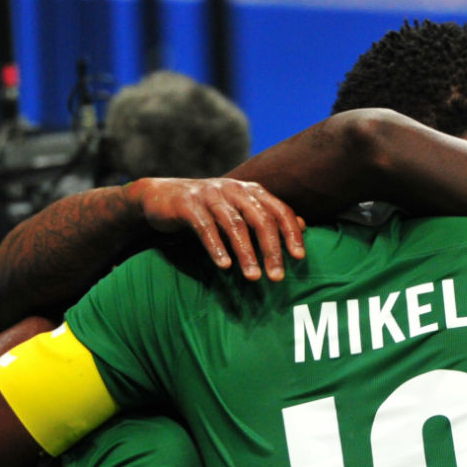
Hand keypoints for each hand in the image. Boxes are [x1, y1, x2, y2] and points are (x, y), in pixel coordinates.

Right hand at [128, 178, 306, 280]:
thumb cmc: (208, 208)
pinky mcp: (188, 204)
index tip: (300, 257)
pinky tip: (224, 265)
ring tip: (254, 277)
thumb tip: (304, 224)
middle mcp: (234, 189)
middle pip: (260, 219)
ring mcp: (210, 194)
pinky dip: (216, 247)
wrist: (162, 196)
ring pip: (235, 225)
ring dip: (246, 253)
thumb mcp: (240, 210)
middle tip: (278, 277)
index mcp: (251, 190)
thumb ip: (268, 216)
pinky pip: (205, 227)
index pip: (279, 210)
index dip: (291, 233)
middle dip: (271, 249)